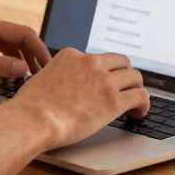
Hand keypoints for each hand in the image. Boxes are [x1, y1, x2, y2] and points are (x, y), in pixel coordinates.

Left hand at [0, 13, 51, 83]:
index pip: (23, 33)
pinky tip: (12, 70)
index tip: (48, 66)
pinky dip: (9, 56)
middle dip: (33, 54)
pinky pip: (0, 44)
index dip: (39, 49)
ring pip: (10, 40)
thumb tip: (22, 68)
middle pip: (20, 35)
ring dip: (21, 56)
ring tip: (30, 76)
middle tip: (43, 75)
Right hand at [9, 48, 149, 147]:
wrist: (34, 119)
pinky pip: (140, 96)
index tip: (106, 83)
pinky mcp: (114, 101)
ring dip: (136, 89)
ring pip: (135, 77)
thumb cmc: (31, 106)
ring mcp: (104, 81)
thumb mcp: (42, 78)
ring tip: (134, 103)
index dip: (105, 72)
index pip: (98, 59)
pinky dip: (144, 104)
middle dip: (125, 76)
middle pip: (122, 63)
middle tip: (124, 90)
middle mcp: (91, 63)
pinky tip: (139, 113)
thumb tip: (60, 86)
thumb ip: (58, 76)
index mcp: (72, 55)